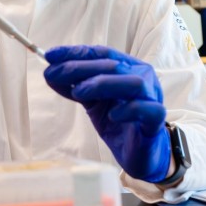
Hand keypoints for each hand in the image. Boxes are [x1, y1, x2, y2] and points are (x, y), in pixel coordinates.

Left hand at [44, 45, 170, 182]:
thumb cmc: (118, 123)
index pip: (102, 53)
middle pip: (113, 65)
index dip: (76, 53)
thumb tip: (50, 73)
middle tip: (54, 73)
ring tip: (78, 91)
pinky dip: (129, 109)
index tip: (49, 55)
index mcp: (128, 68)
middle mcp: (142, 77)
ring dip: (103, 83)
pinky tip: (112, 115)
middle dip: (80, 67)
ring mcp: (151, 98)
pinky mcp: (155, 121)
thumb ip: (75, 86)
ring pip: (133, 83)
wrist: (140, 153)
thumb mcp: (93, 102)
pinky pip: (147, 109)